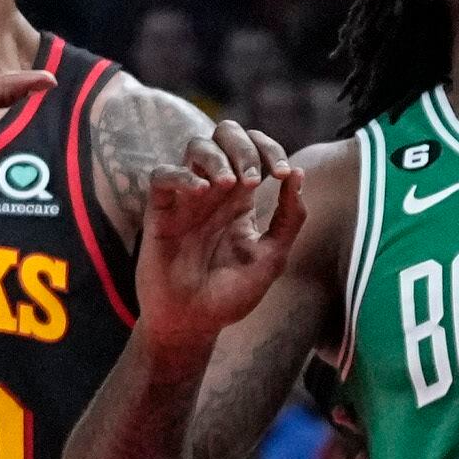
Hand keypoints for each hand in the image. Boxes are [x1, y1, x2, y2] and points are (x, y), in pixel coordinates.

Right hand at [136, 123, 302, 353]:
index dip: (270, 148)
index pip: (255, 148)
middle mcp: (215, 191)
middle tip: (254, 179)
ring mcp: (187, 198)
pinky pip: (163, 174)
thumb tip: (298, 174)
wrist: (193, 324)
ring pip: (195, 146)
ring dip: (217, 157)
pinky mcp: (160, 211)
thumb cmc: (230, 295)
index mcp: (242, 198)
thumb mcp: (272, 258)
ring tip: (228, 184)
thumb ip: (290, 218)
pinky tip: (202, 192)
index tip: (283, 173)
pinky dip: (182, 175)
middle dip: (244, 146)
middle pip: (225, 134)